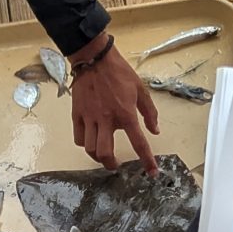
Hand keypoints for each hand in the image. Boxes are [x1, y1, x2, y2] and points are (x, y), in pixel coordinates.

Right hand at [69, 42, 158, 170]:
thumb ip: (149, 112)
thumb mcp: (141, 89)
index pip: (138, 143)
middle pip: (105, 153)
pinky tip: (91, 141)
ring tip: (103, 156)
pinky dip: (85, 144)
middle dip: (112, 165)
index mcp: (125, 113)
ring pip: (90, 148)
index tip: (151, 172)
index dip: (147, 160)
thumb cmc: (119, 73)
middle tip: (116, 165)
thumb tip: (154, 130)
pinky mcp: (77, 114)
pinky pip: (79, 137)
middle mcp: (106, 119)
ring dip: (98, 157)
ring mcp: (89, 118)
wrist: (94, 58)